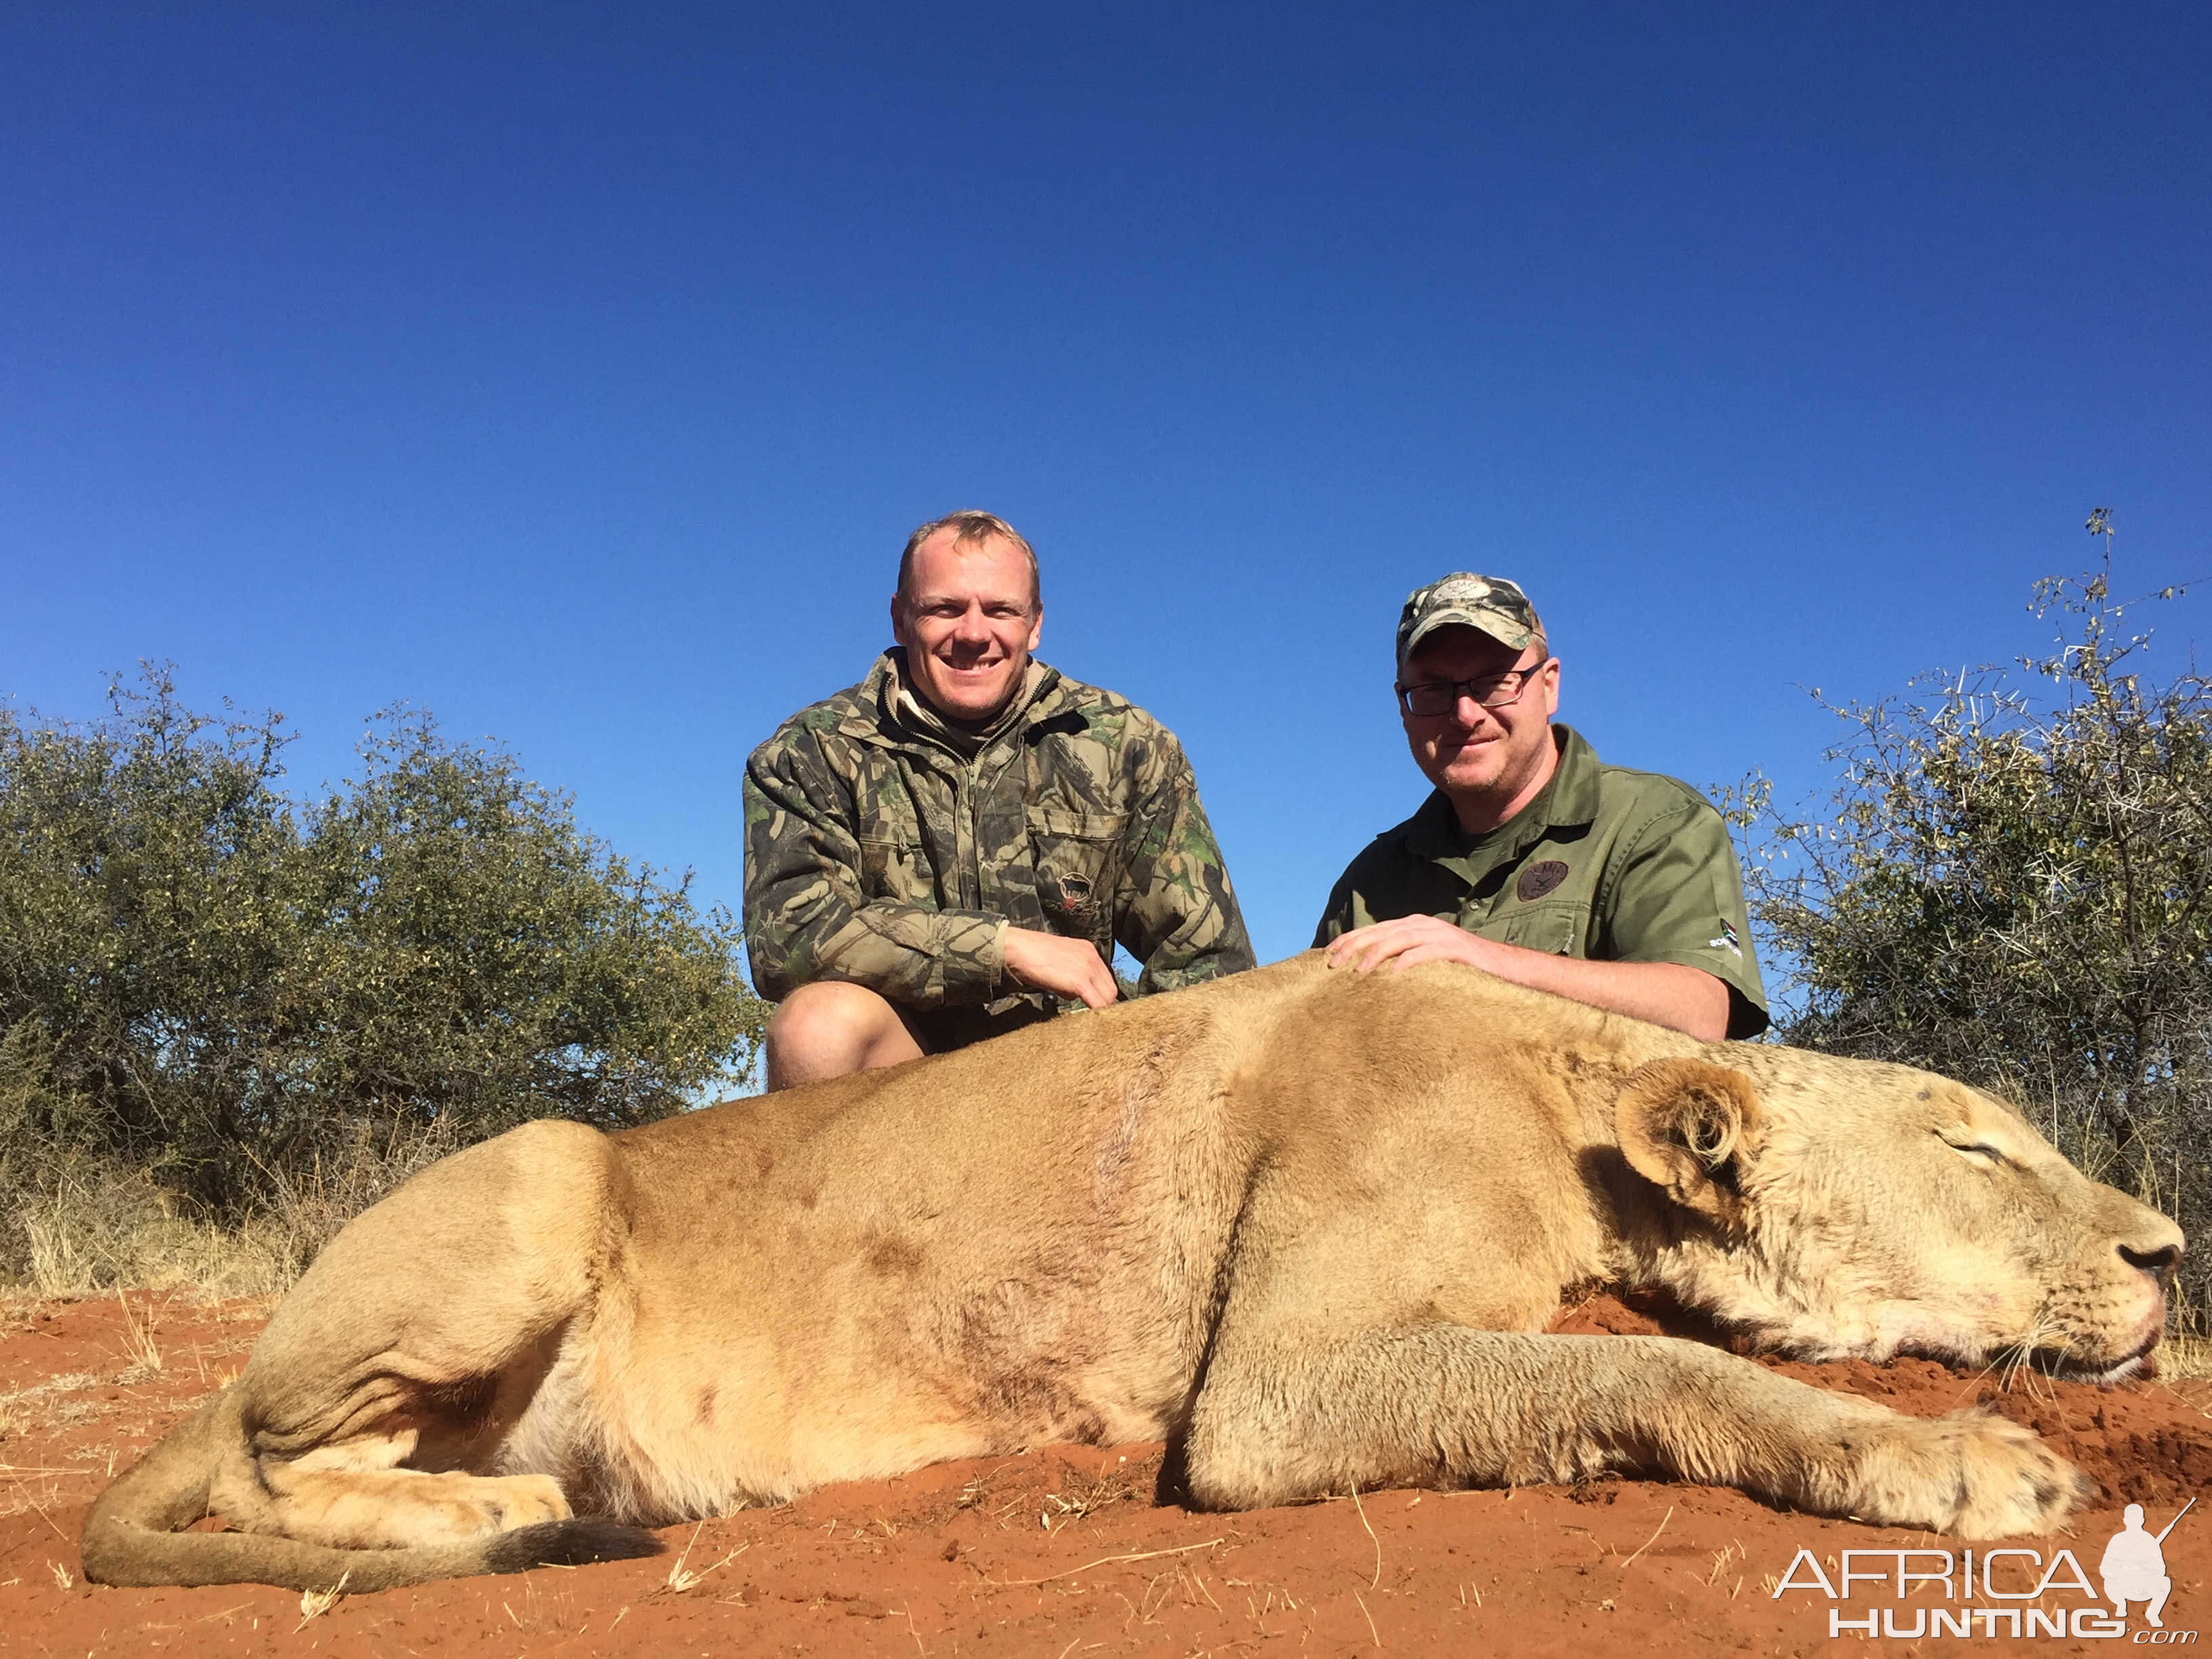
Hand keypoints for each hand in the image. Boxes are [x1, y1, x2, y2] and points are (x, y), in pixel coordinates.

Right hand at [1001, 926, 1118, 1008]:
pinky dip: (1096, 1015)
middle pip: (1110, 989)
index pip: (1105, 978)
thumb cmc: (1031, 955)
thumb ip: (1073, 973)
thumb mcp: (1060, 960)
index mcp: (1088, 950)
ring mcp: (1088, 969)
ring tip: (1084, 1017)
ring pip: (1108, 998)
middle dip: (1102, 1003)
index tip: (1092, 1003)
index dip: (1100, 993)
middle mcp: (1093, 957)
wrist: (1017, 949)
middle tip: (1089, 1015)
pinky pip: (1098, 1004)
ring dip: (1099, 1010)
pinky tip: (1088, 1021)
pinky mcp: (1080, 981)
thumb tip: (1077, 993)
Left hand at [1324, 914, 1499, 975]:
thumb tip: (1369, 973)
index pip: (1373, 930)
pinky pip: (1426, 953)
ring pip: (1398, 940)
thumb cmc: (1460, 967)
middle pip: (1380, 932)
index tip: (1327, 955)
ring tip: (1358, 971)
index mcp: (1412, 925)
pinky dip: (1408, 962)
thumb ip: (1401, 958)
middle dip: (1354, 947)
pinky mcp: (1455, 949)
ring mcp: (1439, 935)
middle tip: (1333, 965)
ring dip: (1375, 954)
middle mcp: (1422, 925)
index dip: (1349, 940)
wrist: (1503, 966)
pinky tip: (1393, 975)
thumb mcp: (1425, 958)